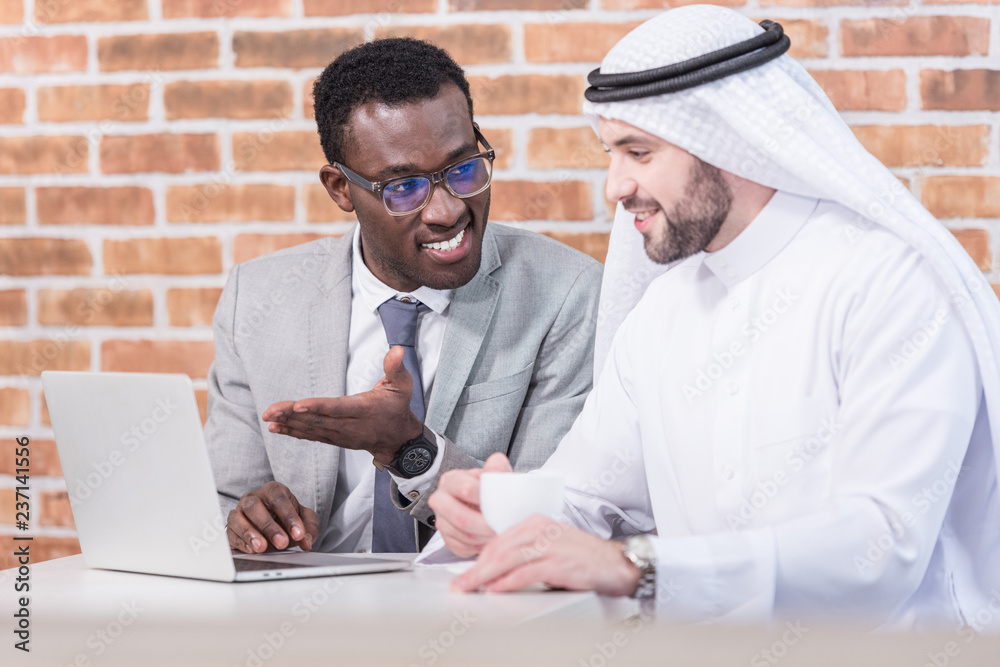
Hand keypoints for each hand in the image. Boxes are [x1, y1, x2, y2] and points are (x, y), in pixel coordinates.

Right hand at [226, 481, 319, 553]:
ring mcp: (239, 512)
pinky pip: (230, 533)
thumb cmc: (288, 520)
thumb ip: (310, 529)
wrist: (275, 526)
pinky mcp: (230, 528)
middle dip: (268, 526)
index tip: (299, 534)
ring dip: (250, 534)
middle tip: (281, 543)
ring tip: (262, 547)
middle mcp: (253, 498)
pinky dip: (240, 542)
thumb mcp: (306, 521)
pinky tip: (252, 550)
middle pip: (254, 506)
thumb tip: (307, 541)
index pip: (279, 498)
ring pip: (237, 518)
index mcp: (273, 491)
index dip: (289, 516)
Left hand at [262, 346, 422, 463]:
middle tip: (271, 409)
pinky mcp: (334, 438)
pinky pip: (311, 436)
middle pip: (319, 420)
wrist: (397, 438)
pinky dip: (293, 432)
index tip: (299, 405)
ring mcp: (340, 435)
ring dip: (289, 422)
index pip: (339, 408)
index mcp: (365, 410)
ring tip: (269, 416)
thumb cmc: (397, 407)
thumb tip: (397, 349)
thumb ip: (396, 367)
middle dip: (293, 414)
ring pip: (311, 429)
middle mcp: (350, 426)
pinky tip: (276, 427)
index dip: (318, 407)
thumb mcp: (402, 385)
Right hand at [427, 453, 512, 557]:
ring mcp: (442, 521)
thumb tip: (496, 464)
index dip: (485, 499)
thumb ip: (497, 467)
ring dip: (485, 537)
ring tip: (501, 532)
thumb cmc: (489, 487)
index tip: (502, 505)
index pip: (465, 489)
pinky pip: (463, 548)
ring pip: (463, 535)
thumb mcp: (496, 473)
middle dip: (485, 524)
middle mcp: (441, 500)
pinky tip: (490, 539)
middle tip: (502, 525)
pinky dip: (480, 546)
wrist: (486, 502)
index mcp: (451, 480)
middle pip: (461, 517)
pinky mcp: (447, 539)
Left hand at [450, 515, 639, 596]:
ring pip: (508, 559)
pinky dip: (508, 582)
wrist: (615, 563)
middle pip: (499, 549)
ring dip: (484, 576)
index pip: (499, 539)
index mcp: (536, 522)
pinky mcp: (559, 563)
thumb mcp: (549, 545)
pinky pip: (526, 573)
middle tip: (460, 584)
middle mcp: (541, 530)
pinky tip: (496, 589)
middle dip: (476, 569)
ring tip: (471, 588)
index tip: (466, 573)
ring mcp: (550, 545)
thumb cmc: (582, 557)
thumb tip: (496, 570)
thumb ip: (525, 552)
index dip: (479, 558)